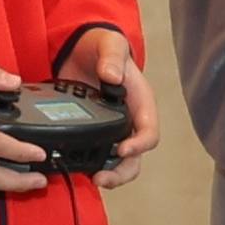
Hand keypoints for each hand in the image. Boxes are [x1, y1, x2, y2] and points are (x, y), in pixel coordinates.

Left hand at [53, 24, 157, 165]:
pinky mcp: (93, 133)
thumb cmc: (102, 46)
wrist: (80, 49)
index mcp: (140, 103)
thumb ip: (111, 57)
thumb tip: (110, 75)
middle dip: (122, 172)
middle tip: (102, 179)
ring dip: (109, 175)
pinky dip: (89, 165)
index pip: (149, 132)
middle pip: (136, 157)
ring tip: (93, 180)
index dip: (139, 145)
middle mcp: (130, 122)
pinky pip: (97, 155)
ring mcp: (112, 130)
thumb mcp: (109, 44)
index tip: (122, 150)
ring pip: (118, 163)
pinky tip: (75, 169)